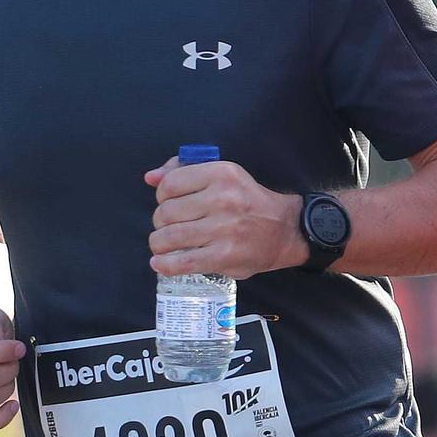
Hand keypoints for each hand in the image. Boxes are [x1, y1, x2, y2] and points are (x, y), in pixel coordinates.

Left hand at [146, 158, 302, 278]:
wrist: (285, 230)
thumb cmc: (249, 201)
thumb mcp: (224, 176)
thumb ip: (186, 171)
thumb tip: (150, 177)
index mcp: (222, 174)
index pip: (170, 184)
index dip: (161, 196)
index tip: (168, 204)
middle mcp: (223, 199)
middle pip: (165, 212)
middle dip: (160, 222)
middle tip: (169, 227)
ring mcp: (224, 229)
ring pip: (168, 237)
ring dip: (158, 244)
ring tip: (164, 245)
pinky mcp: (225, 256)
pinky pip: (182, 262)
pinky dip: (164, 265)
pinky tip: (160, 263)